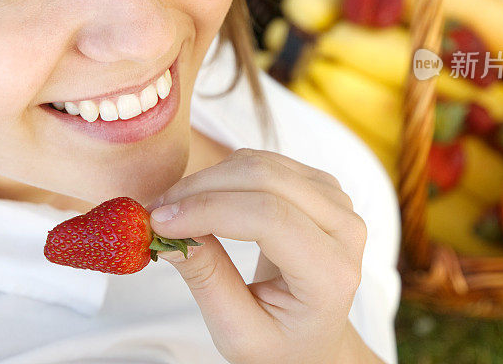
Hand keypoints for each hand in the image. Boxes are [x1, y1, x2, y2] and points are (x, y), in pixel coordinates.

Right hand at [148, 148, 380, 363]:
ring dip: (207, 178)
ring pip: (261, 163)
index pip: (270, 218)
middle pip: (266, 179)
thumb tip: (166, 234)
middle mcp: (346, 229)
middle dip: (201, 188)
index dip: (209, 210)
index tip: (158, 221)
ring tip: (175, 210)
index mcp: (333, 274)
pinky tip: (201, 200)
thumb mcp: (238, 333)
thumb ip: (207, 281)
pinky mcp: (320, 185)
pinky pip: (263, 161)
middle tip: (156, 211)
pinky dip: (223, 174)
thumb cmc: (279, 341)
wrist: (314, 336)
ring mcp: (337, 200)